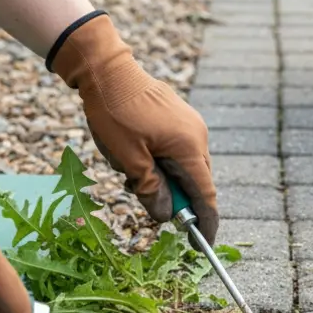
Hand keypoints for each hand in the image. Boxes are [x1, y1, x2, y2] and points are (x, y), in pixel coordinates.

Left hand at [48, 11, 218, 244]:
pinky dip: (162, 162)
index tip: (203, 245)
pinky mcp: (179, 117)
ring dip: (165, 179)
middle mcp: (197, 136)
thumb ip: (151, 190)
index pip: (205, 195)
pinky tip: (137, 157)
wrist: (106, 68)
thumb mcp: (128, 160)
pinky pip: (178, 149)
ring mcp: (190, 124)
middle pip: (197, 181)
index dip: (206, 222)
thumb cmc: (115, 113)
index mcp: (189, 148)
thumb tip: (168, 215)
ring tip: (132, 172)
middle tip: (151, 205)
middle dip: (177, 198)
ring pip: (185, 166)